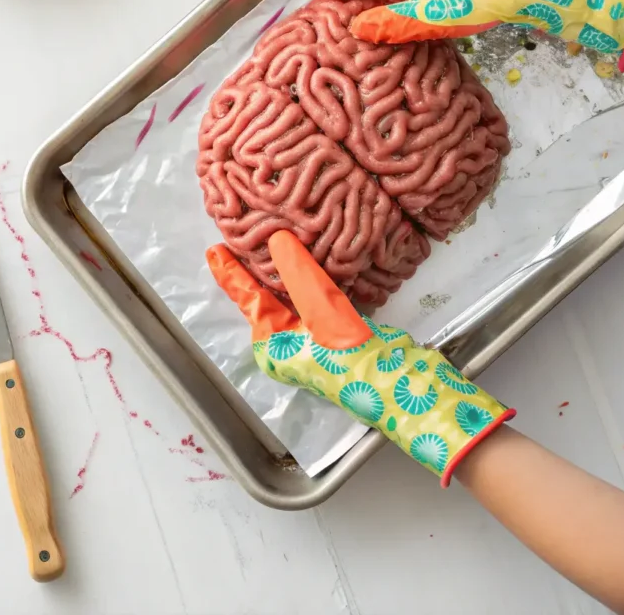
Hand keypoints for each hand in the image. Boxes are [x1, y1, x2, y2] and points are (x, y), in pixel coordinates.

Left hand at [207, 230, 513, 483]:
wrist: (409, 391)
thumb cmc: (358, 362)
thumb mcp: (324, 313)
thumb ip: (298, 274)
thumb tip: (275, 240)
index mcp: (274, 348)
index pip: (248, 301)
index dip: (231, 273)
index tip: (214, 250)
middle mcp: (288, 346)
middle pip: (267, 299)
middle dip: (257, 269)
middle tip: (245, 232)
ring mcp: (314, 341)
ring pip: (292, 298)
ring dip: (286, 272)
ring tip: (275, 238)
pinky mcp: (340, 334)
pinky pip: (317, 298)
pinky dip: (313, 278)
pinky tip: (314, 256)